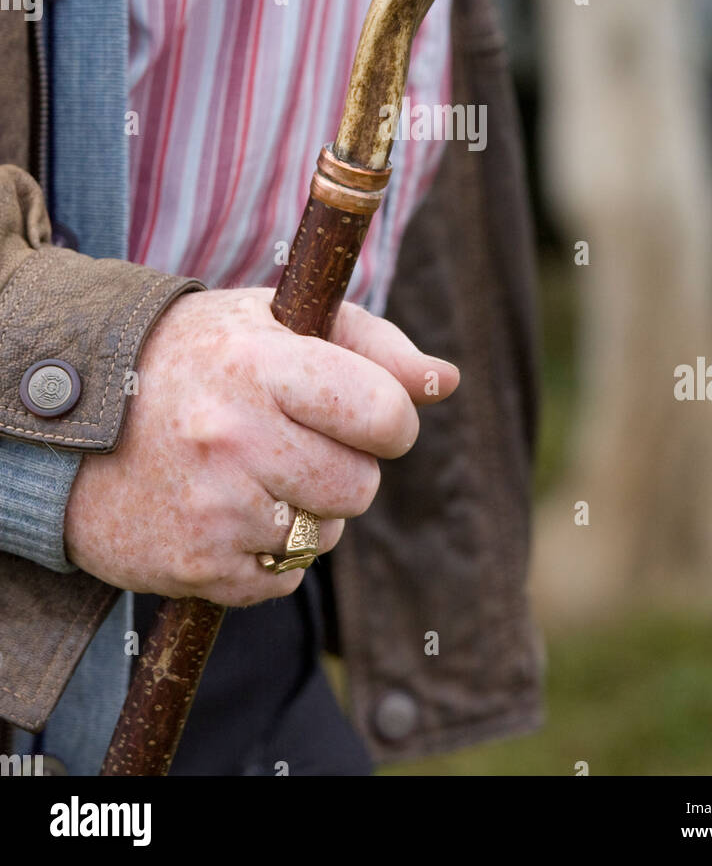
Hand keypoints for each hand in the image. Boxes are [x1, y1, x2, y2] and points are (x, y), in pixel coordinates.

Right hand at [64, 289, 458, 604]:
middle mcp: (235, 436)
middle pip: (361, 485)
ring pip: (326, 536)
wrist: (75, 424)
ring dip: (305, 513)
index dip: (389, 421)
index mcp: (262, 364)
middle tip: (293, 442)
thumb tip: (447, 381)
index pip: (385, 414)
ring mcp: (213, 508)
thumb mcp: (274, 321)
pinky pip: (283, 579)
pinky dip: (267, 555)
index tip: (364, 415)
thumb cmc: (196, 358)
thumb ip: (371, 343)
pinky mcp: (195, 566)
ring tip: (250, 473)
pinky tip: (225, 511)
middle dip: (343, 468)